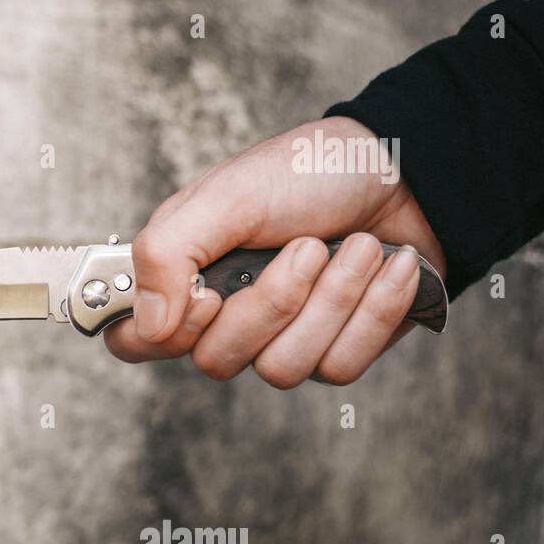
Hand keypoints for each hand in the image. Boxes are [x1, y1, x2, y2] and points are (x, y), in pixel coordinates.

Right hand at [104, 116, 445, 386]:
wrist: (409, 173)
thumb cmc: (309, 173)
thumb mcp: (228, 195)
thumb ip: (168, 252)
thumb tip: (149, 325)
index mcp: (183, 274)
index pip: (134, 341)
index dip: (165, 334)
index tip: (208, 295)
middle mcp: (226, 315)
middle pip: (217, 361)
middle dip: (274, 301)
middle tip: (304, 245)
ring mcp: (280, 338)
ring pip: (282, 370)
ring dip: (334, 299)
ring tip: (357, 245)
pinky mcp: (336, 351)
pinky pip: (340, 368)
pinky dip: (374, 310)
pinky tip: (388, 266)